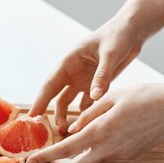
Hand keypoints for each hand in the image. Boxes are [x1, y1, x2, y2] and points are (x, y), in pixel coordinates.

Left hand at [26, 83, 163, 162]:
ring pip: (92, 159)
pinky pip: (108, 153)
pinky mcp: (130, 155)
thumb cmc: (146, 97)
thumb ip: (89, 115)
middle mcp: (108, 150)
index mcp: (100, 132)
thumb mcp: (112, 98)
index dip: (45, 157)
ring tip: (81, 131)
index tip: (31, 161)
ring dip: (81, 153)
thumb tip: (72, 130)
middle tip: (49, 157)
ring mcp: (120, 155)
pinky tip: (109, 128)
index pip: (65, 151)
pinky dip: (100, 146)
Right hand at [28, 14, 145, 133]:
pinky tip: (86, 126)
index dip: (40, 101)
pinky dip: (85, 114)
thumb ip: (102, 76)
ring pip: (69, 101)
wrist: (131, 31)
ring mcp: (82, 79)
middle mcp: (72, 72)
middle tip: (49, 131)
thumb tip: (94, 97)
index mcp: (69, 61)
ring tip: (68, 131)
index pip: (50, 85)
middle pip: (56, 96)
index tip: (31, 116)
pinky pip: (87, 102)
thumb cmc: (118, 35)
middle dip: (52, 113)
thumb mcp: (110, 54)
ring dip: (67, 116)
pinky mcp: (95, 84)